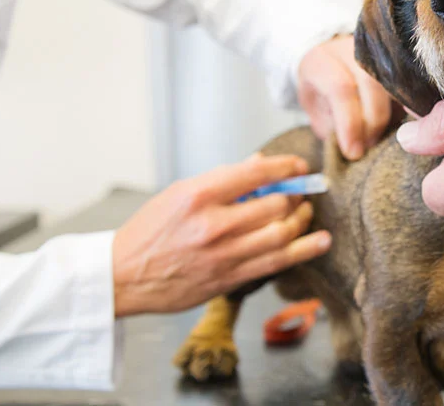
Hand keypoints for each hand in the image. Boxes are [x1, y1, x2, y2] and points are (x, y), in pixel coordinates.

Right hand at [111, 154, 331, 316]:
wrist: (123, 276)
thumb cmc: (149, 232)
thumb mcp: (178, 193)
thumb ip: (221, 180)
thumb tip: (258, 164)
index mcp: (198, 195)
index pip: (255, 173)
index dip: (285, 167)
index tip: (297, 166)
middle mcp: (213, 224)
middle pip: (275, 204)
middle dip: (296, 195)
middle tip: (301, 192)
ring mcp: (223, 255)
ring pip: (281, 233)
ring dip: (302, 219)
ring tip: (306, 212)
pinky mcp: (229, 279)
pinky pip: (276, 263)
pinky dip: (304, 249)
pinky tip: (321, 240)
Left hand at [297, 35, 398, 159]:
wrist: (330, 69)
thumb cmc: (321, 96)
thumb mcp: (317, 113)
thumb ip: (333, 128)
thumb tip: (356, 149)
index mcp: (321, 60)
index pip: (340, 89)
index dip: (349, 123)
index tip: (353, 152)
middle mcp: (350, 50)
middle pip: (371, 84)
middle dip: (373, 122)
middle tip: (369, 146)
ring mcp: (376, 51)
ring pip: (394, 82)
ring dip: (392, 116)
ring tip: (384, 139)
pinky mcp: (396, 59)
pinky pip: (408, 83)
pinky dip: (407, 108)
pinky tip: (401, 126)